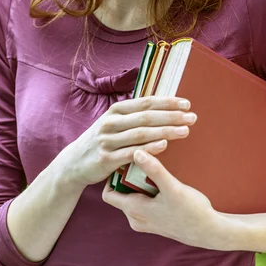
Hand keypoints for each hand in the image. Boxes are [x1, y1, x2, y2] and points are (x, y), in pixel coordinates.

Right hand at [58, 97, 196, 188]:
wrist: (74, 163)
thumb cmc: (101, 141)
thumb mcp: (113, 123)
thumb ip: (133, 116)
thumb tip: (161, 107)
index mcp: (116, 111)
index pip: (146, 103)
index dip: (167, 102)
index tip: (186, 103)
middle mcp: (111, 123)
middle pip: (146, 117)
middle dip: (171, 116)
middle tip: (192, 117)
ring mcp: (108, 140)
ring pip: (141, 134)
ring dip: (165, 131)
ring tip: (185, 130)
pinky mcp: (106, 159)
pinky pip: (132, 153)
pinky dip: (149, 149)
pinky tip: (164, 146)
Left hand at [102, 150, 232, 250]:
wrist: (209, 232)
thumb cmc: (191, 211)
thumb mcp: (172, 188)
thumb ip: (153, 170)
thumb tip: (136, 151)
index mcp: (134, 210)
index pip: (109, 193)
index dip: (113, 175)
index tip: (125, 160)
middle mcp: (135, 218)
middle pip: (121, 192)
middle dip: (128, 176)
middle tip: (142, 158)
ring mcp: (145, 221)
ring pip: (132, 197)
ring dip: (139, 182)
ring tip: (153, 167)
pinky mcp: (155, 221)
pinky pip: (143, 202)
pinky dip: (147, 190)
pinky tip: (161, 180)